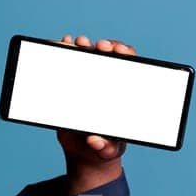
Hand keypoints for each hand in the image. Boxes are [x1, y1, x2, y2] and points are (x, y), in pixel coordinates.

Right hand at [54, 33, 134, 193]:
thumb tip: (94, 141)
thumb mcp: (109, 151)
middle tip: (99, 45)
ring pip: (91, 57)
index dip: (127, 55)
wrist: (86, 153)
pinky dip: (68, 52)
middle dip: (106, 46)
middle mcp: (110, 84)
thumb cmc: (105, 149)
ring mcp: (91, 83)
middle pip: (111, 57)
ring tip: (79, 42)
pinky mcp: (74, 86)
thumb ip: (105, 148)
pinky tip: (63, 43)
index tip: (120, 51)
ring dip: (86, 45)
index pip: (132, 67)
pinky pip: (71, 65)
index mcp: (124, 94)